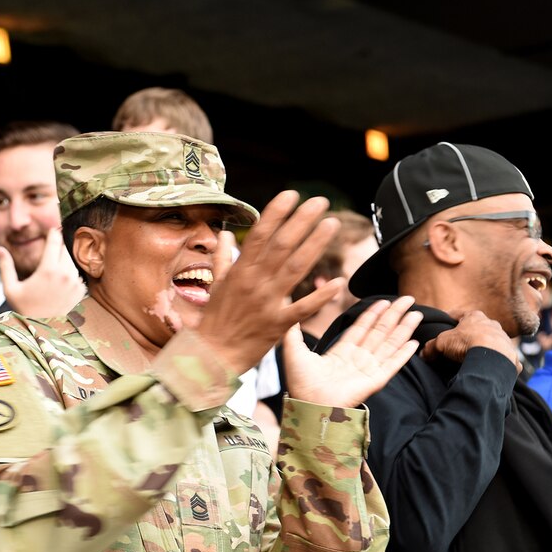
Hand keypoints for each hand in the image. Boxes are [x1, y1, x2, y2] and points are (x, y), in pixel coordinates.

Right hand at [0, 228, 86, 317]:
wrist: (42, 330)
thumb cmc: (23, 308)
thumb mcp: (10, 288)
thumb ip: (5, 267)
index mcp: (48, 270)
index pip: (55, 241)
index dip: (54, 233)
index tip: (54, 228)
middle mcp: (65, 275)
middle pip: (64, 250)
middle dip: (57, 248)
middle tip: (48, 253)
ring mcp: (75, 283)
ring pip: (71, 262)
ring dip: (63, 262)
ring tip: (50, 273)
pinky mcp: (81, 291)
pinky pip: (76, 274)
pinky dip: (69, 274)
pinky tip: (58, 283)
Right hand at [198, 191, 342, 375]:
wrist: (212, 357)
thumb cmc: (215, 320)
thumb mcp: (216, 285)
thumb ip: (223, 258)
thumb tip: (225, 233)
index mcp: (240, 271)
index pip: (261, 235)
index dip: (277, 212)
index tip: (292, 194)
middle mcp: (255, 282)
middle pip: (282, 245)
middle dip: (302, 220)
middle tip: (321, 201)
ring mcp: (268, 303)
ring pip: (295, 268)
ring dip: (315, 245)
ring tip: (331, 224)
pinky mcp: (278, 325)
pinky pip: (303, 309)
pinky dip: (320, 296)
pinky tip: (339, 282)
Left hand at [285, 296, 421, 407]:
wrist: (307, 404)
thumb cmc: (300, 383)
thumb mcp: (294, 351)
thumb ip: (294, 332)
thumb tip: (290, 314)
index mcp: (341, 353)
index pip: (361, 328)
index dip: (373, 314)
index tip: (384, 300)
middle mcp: (357, 360)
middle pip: (380, 332)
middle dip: (394, 315)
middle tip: (408, 299)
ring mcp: (367, 370)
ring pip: (389, 344)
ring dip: (404, 329)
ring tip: (416, 314)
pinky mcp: (374, 382)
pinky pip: (392, 365)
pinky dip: (403, 354)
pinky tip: (414, 342)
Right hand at [422, 310, 520, 370]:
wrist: (492, 357)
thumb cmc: (467, 343)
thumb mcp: (442, 343)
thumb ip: (431, 346)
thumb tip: (424, 353)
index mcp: (475, 317)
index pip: (460, 314)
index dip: (451, 317)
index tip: (446, 320)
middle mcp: (492, 325)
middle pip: (479, 327)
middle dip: (471, 334)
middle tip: (461, 344)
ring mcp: (504, 339)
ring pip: (493, 342)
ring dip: (486, 348)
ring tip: (476, 359)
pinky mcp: (511, 355)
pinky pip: (503, 358)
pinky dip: (496, 363)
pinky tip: (490, 369)